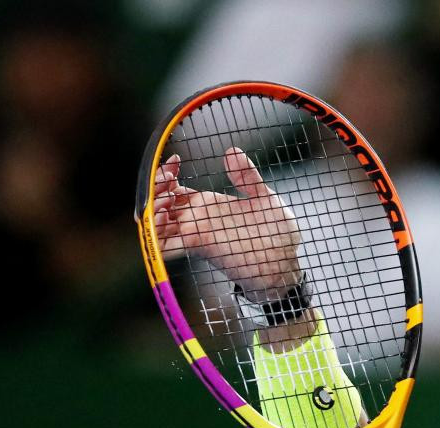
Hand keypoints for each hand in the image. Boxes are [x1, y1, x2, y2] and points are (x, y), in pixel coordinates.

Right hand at [153, 148, 301, 294]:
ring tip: (161, 200)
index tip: (175, 160)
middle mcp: (198, 219)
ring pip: (159, 223)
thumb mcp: (265, 199)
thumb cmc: (279, 235)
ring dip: (152, 210)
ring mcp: (198, 234)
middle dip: (154, 189)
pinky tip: (159, 221)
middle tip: (167, 179)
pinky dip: (157, 235)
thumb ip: (248, 177)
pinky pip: (169, 246)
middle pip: (160, 203)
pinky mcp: (202, 248)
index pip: (174, 187)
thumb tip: (232, 151)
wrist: (288, 263)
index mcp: (209, 205)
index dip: (167, 172)